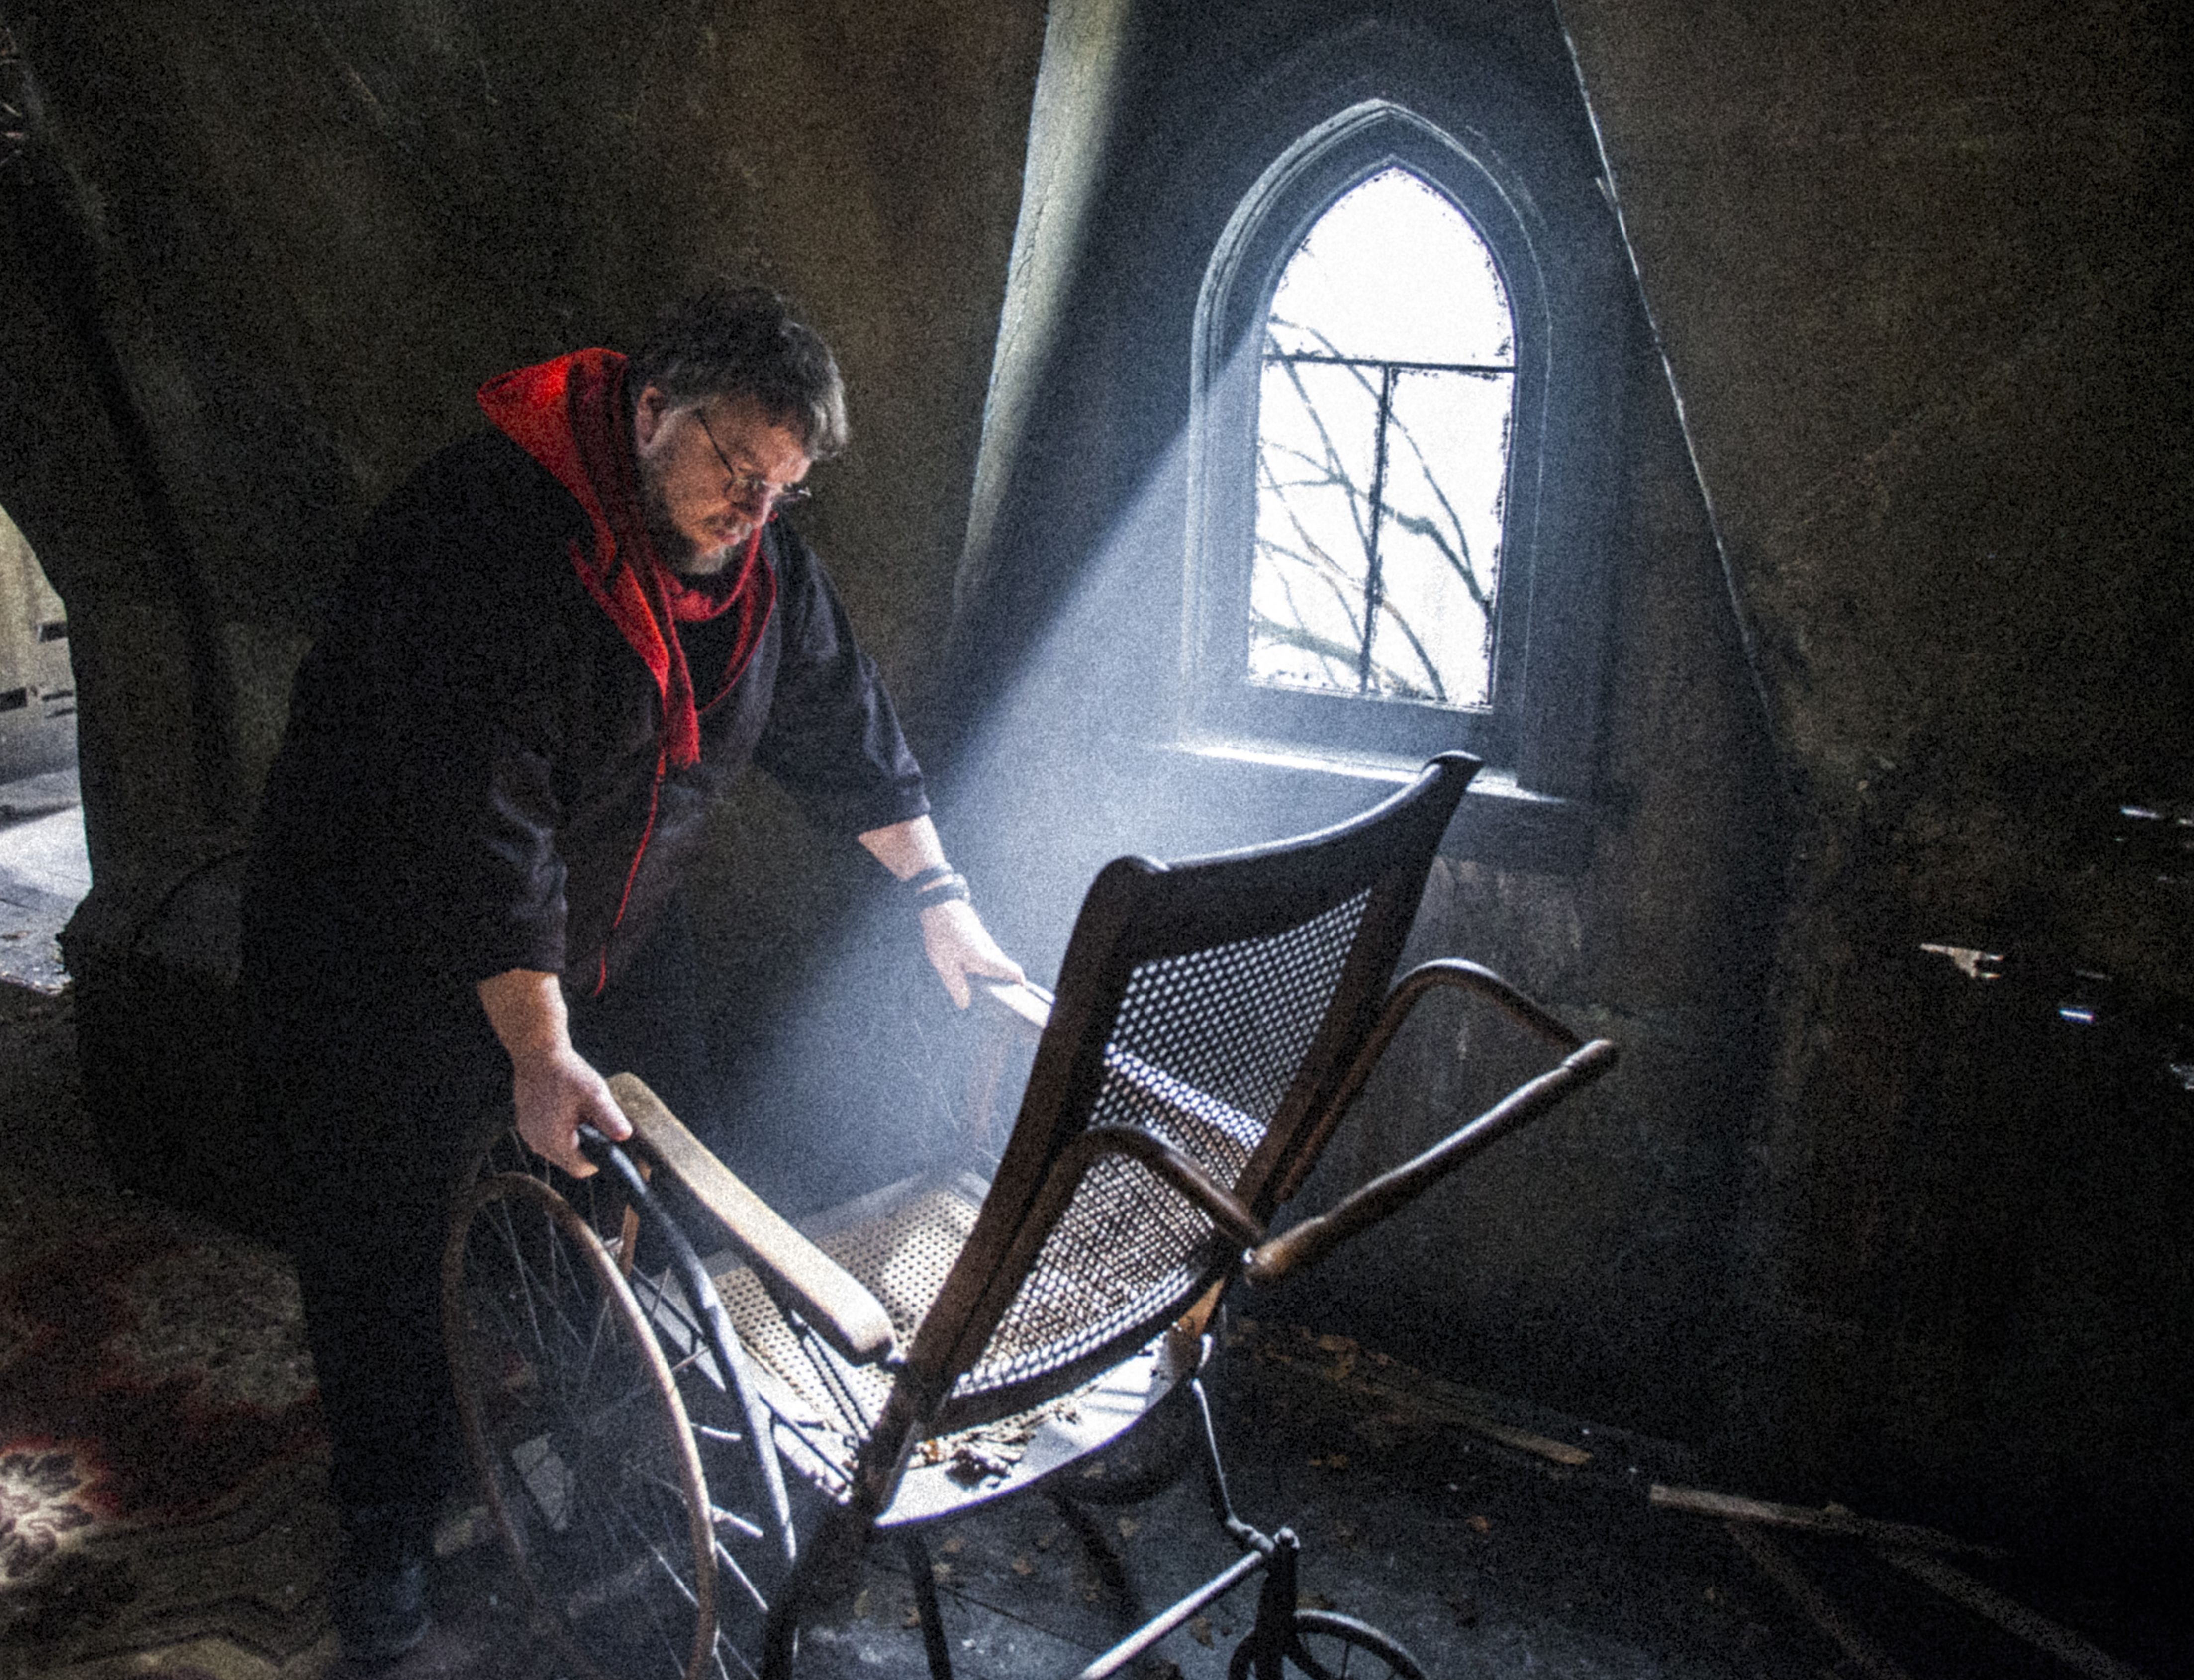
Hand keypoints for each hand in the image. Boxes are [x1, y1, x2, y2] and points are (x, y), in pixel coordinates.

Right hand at [510, 1042, 631, 1177]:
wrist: (537, 1053)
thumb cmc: (567, 1072)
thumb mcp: (595, 1094)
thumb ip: (610, 1118)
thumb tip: (625, 1136)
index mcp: (555, 1142)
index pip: (582, 1169)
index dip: (598, 1158)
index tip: (604, 1136)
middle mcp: (538, 1144)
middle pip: (570, 1161)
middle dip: (585, 1145)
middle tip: (590, 1117)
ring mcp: (528, 1135)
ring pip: (559, 1150)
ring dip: (572, 1137)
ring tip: (577, 1110)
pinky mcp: (525, 1125)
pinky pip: (547, 1138)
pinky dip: (559, 1129)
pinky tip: (564, 1108)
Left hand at [919, 898, 1024, 1008]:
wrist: (940, 905)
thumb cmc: (943, 935)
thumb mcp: (946, 965)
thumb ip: (956, 985)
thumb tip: (965, 1003)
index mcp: (987, 959)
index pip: (1014, 971)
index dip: (1017, 983)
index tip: (1012, 994)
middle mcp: (991, 949)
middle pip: (1003, 969)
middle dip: (999, 982)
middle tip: (986, 996)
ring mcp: (986, 940)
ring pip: (993, 960)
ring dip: (987, 972)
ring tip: (970, 982)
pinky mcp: (978, 935)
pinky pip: (984, 952)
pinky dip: (979, 962)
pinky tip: (963, 966)